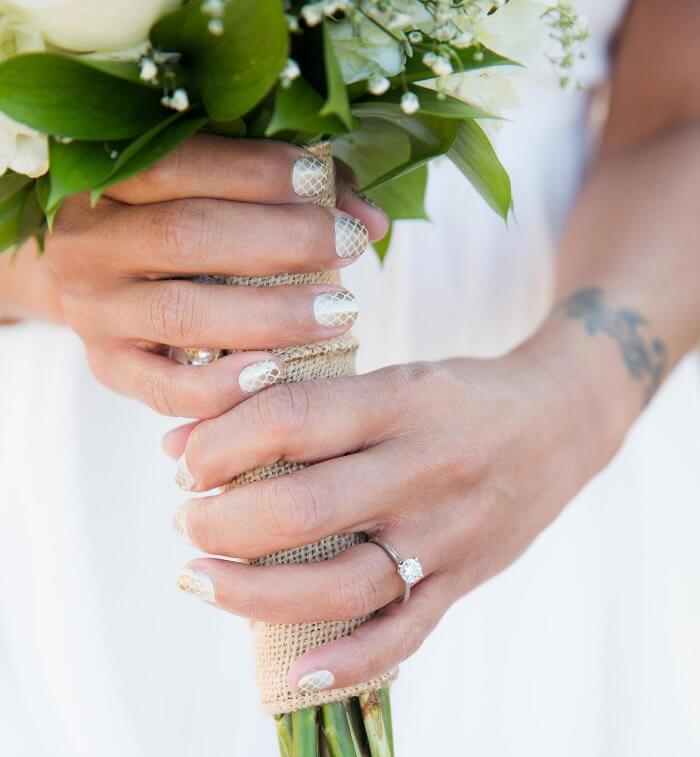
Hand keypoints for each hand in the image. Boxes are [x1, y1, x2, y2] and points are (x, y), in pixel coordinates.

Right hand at [43, 134, 386, 418]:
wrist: (92, 283)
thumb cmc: (175, 227)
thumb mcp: (212, 190)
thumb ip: (284, 190)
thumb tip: (369, 219)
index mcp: (103, 176)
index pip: (180, 163)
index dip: (255, 172)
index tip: (320, 182)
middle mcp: (87, 242)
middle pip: (186, 236)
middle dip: (280, 241)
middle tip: (348, 246)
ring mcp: (93, 311)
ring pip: (182, 313)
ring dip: (270, 314)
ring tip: (338, 313)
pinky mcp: (109, 369)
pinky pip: (167, 389)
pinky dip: (224, 385)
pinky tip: (276, 372)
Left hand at [163, 319, 624, 690]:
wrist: (562, 423)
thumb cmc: (455, 398)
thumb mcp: (391, 378)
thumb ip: (305, 406)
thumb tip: (186, 440)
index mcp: (401, 403)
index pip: (290, 421)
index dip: (218, 444)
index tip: (183, 459)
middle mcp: (425, 470)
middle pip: (304, 511)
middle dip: (220, 522)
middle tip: (186, 520)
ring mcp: (447, 535)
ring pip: (344, 585)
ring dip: (254, 592)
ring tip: (201, 578)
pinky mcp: (462, 581)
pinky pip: (405, 634)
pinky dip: (350, 661)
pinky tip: (294, 677)